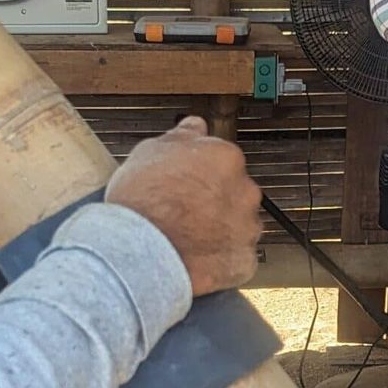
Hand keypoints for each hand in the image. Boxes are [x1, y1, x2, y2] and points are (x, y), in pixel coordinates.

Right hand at [105, 117, 264, 297]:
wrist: (139, 252)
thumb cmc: (141, 200)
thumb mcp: (150, 151)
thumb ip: (182, 136)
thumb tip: (195, 125)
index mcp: (226, 158)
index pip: (224, 161)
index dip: (202, 174)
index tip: (187, 185)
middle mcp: (245, 190)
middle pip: (236, 192)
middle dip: (216, 201)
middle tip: (186, 213)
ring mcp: (248, 228)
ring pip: (240, 225)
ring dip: (222, 230)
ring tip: (190, 239)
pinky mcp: (244, 261)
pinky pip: (238, 258)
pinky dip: (223, 259)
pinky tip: (198, 257)